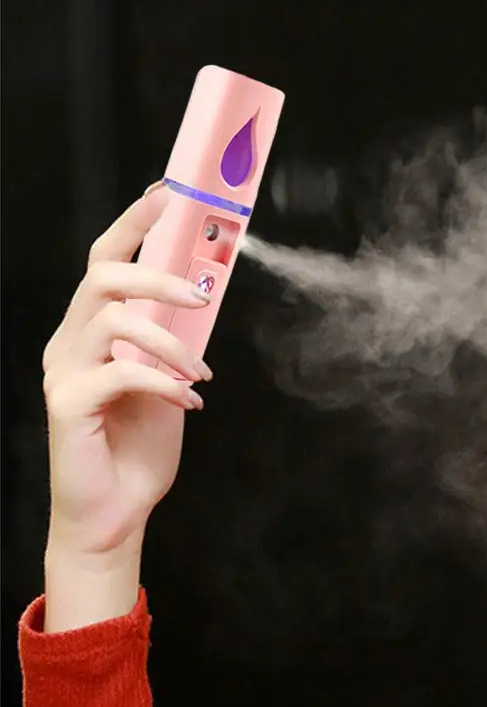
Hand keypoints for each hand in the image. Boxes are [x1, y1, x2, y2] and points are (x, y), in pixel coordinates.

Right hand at [42, 183, 213, 558]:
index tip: (169, 195)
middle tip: (199, 297)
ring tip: (200, 373)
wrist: (118, 512)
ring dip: (169, 341)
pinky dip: (162, 381)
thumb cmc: (140, 447)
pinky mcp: (67, 404)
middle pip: (103, 277)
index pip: (106, 261)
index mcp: (93, 331)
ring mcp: (64, 371)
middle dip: (157, 276)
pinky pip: (119, 372)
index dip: (135, 224)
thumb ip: (175, 339)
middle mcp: (71, 342)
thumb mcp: (170, 380)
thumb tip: (203, 295)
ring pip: (112, 319)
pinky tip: (188, 400)